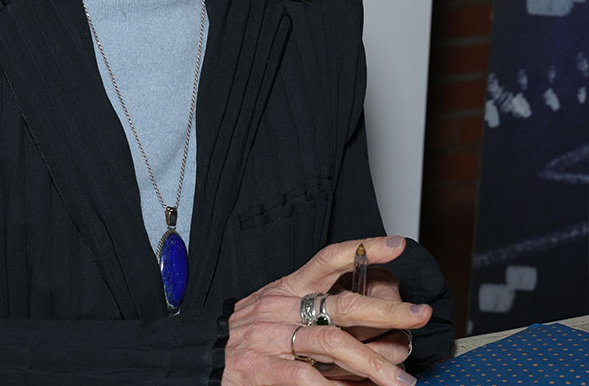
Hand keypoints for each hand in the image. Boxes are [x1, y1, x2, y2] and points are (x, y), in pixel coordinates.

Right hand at [222, 236, 429, 385]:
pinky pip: (304, 378)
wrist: (198, 356)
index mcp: (290, 287)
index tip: (398, 246)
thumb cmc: (246, 333)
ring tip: (401, 380)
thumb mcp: (278, 308)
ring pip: (332, 343)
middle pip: (343, 303)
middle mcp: (283, 307)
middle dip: (387, 310)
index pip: (330, 259)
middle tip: (419, 316)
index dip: (363, 249)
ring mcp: (272, 338)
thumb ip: (317, 308)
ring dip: (373, 362)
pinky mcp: (261, 369)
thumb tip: (370, 314)